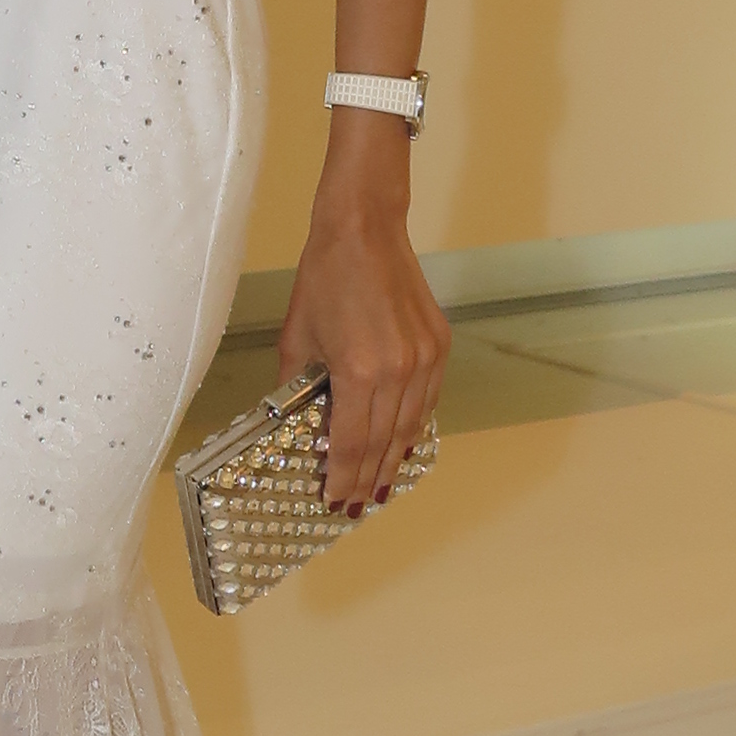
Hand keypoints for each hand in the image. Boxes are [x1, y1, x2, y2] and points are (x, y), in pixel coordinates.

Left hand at [277, 118, 448, 508]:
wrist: (365, 230)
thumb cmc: (324, 279)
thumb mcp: (296, 338)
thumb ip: (297, 389)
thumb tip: (296, 428)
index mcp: (359, 370)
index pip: (352, 444)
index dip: (343, 479)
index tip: (335, 502)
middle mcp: (399, 370)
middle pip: (385, 443)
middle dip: (368, 479)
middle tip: (356, 506)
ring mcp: (425, 358)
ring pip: (412, 426)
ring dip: (394, 459)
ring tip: (378, 485)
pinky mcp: (439, 345)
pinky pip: (427, 399)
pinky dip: (413, 425)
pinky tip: (400, 442)